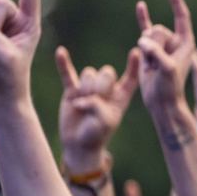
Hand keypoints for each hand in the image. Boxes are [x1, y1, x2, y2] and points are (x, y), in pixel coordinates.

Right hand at [56, 46, 139, 172]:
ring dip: (86, 89)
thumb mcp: (105, 122)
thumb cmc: (97, 134)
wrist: (79, 144)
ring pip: (89, 74)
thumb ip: (98, 105)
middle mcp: (106, 90)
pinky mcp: (72, 91)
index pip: (130, 78)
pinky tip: (60, 52)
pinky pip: (67, 74)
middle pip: (106, 73)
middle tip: (96, 100)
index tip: (136, 51)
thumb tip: (81, 97)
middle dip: (101, 85)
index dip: (134, 66)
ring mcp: (89, 88)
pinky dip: (63, 64)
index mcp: (120, 96)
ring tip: (83, 105)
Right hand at [136, 0, 196, 110]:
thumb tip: (143, 41)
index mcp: (186, 43)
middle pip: (158, 29)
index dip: (176, 1)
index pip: (182, 16)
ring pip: (148, 35)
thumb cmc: (170, 88)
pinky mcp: (151, 49)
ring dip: (146, 52)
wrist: (162, 102)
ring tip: (151, 68)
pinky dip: (142, 19)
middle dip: (153, 45)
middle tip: (155, 65)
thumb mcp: (166, 71)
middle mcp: (176, 41)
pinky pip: (145, 30)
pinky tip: (140, 5)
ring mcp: (163, 45)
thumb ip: (157, 54)